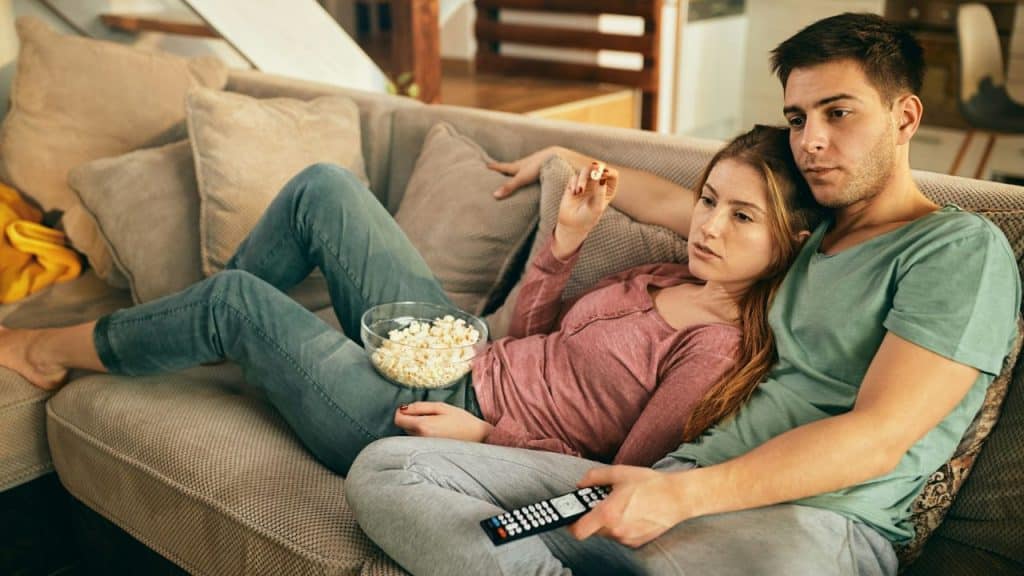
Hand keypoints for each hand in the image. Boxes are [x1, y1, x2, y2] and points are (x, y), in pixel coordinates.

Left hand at [393, 401, 493, 441]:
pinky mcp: (428, 452)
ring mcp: (424, 448)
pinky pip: (418, 441)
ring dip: (416, 428)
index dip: (402, 411)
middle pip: (403, 426)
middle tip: (429, 416)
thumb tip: (403, 408)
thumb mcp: (441, 407)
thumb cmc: (461, 420)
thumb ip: (420, 406)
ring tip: (435, 425)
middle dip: (411, 419)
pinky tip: (437, 434)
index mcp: (422, 426)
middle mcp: (420, 439)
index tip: (412, 409)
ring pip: (410, 434)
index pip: (397, 419)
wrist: (478, 438)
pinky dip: (422, 436)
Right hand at [488, 146, 563, 198]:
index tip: (486, 165)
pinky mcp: (543, 167)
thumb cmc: (538, 166)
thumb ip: (509, 187)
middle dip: (504, 169)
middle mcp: (524, 164)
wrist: (557, 156)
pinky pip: (532, 172)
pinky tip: (532, 177)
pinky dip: (528, 174)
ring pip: (522, 169)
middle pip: (512, 167)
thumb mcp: (521, 178)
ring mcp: (534, 165)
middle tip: (497, 169)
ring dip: (517, 171)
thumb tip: (494, 195)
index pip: (502, 166)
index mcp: (517, 166)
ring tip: (513, 174)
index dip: (494, 167)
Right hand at [552, 162, 618, 257]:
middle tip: (594, 169)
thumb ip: (600, 191)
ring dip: (582, 178)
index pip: (612, 174)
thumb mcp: (597, 206)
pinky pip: (574, 176)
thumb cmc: (588, 217)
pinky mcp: (574, 184)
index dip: (608, 172)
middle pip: (599, 167)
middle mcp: (598, 183)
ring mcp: (586, 182)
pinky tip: (573, 193)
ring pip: (585, 170)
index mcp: (608, 189)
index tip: (603, 175)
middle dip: (596, 168)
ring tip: (579, 191)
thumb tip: (602, 176)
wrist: (572, 224)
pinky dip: (574, 183)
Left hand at [568, 465, 689, 547]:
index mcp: (608, 514)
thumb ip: (595, 477)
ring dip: (609, 521)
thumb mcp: (619, 473)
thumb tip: (581, 484)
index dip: (571, 524)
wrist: (677, 498)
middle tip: (602, 502)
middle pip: (593, 529)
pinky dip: (621, 526)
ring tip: (622, 505)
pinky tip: (632, 512)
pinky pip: (621, 535)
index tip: (572, 516)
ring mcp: (627, 538)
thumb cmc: (650, 484)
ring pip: (608, 532)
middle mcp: (616, 530)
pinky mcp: (637, 542)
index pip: (578, 531)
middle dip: (594, 517)